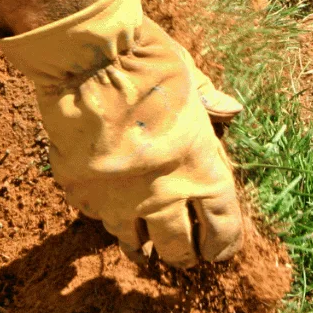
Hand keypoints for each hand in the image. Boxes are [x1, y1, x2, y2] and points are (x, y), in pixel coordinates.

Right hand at [0, 0, 243, 267]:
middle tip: (184, 254)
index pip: (222, 225)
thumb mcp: (188, 76)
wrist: (87, 58)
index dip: (223, 243)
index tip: (220, 250)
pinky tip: (106, 207)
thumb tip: (231, 109)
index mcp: (200, 167)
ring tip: (143, 248)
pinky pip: (95, 215)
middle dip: (184, 254)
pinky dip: (103, 214)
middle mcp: (162, 193)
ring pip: (132, 241)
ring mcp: (118, 197)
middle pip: (178, 248)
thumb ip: (208, 101)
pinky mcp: (81, 191)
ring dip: (141, 244)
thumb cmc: (147, 61)